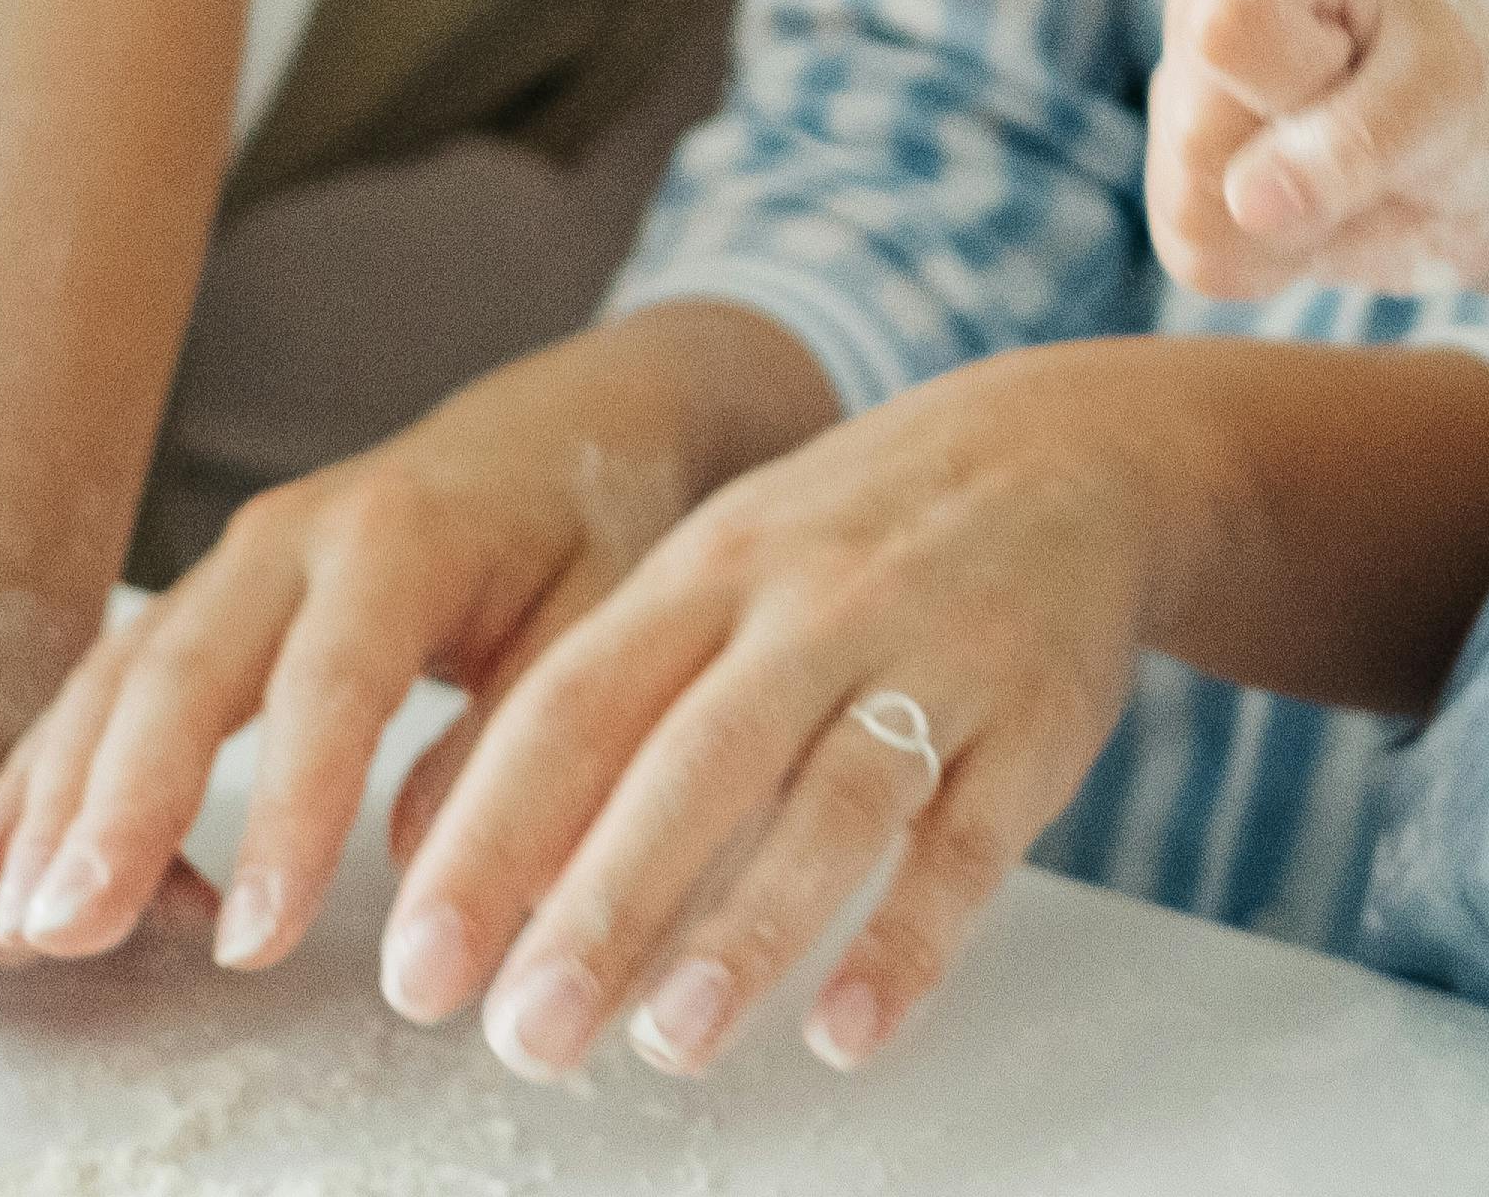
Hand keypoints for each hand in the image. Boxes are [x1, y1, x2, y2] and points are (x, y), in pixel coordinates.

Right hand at [0, 331, 726, 974]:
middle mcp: (296, 536)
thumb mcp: (610, 615)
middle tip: (69, 933)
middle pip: (186, 673)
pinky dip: (41, 767)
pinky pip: (107, 682)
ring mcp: (236, 561)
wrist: (570, 422)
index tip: (255, 942)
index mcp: (405, 535)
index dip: (290, 816)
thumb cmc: (597, 524)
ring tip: (17, 924)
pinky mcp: (207, 599)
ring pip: (124, 680)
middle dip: (117, 809)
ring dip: (58, 801)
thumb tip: (445, 871)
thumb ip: (532, 735)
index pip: (335, 686)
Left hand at [369, 344, 1175, 1085]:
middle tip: (523, 1033)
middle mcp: (813, 607)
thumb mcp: (723, 567)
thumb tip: (486, 873)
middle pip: (692, 759)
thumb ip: (619, 702)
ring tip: (670, 1041)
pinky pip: (969, 840)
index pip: (574, 705)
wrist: (1068, 447)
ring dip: (750, 927)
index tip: (420, 964)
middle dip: (601, 904)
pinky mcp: (1035, 724)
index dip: (489, 836)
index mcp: (707, 569)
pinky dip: (909, 938)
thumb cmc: (855, 539)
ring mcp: (933, 659)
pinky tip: (847, 1026)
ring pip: (833, 798)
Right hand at [1152, 0, 1488, 303]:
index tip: (1359, 63)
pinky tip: (1324, 214)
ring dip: (1298, 224)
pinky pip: (1202, 260)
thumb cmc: (1472, 90)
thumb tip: (1246, 206)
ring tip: (1351, 175)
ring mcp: (1181, 112)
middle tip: (1374, 134)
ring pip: (1192, 210)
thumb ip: (1353, 144)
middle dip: (1306, 165)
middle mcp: (1201, 24)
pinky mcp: (1185, 198)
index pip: (1229, 30)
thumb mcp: (1445, 97)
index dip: (1300, 77)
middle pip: (1200, 134)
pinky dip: (1281, 260)